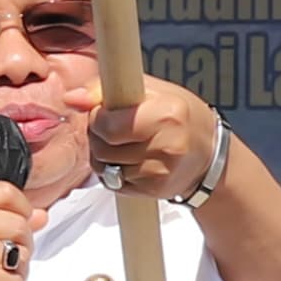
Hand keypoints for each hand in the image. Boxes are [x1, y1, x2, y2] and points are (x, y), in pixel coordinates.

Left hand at [87, 76, 221, 204]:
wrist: (209, 154)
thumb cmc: (178, 115)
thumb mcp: (150, 91)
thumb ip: (106, 90)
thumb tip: (71, 98)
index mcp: (166, 113)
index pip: (107, 123)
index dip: (97, 118)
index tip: (106, 112)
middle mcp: (166, 144)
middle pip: (102, 147)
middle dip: (98, 137)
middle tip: (113, 130)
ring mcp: (160, 171)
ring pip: (104, 168)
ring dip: (104, 158)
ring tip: (123, 146)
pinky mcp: (155, 190)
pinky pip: (115, 184)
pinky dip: (116, 173)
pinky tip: (131, 162)